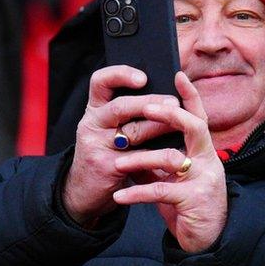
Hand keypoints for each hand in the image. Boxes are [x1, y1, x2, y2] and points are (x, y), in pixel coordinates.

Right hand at [63, 66, 179, 226]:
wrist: (84, 190)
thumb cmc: (107, 152)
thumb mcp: (111, 128)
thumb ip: (131, 112)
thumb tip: (169, 95)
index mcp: (95, 108)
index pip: (101, 81)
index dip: (121, 74)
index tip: (143, 77)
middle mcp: (92, 123)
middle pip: (121, 106)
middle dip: (150, 102)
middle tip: (174, 102)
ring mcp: (96, 145)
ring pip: (132, 132)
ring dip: (159, 127)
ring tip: (180, 126)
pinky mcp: (106, 166)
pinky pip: (137, 157)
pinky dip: (157, 155)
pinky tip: (173, 154)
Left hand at [111, 73, 227, 252]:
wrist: (207, 241)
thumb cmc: (187, 206)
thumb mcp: (173, 178)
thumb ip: (158, 159)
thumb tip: (134, 140)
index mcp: (204, 152)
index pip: (199, 117)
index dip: (190, 95)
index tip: (177, 74)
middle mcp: (208, 161)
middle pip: (194, 126)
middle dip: (169, 114)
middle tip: (147, 109)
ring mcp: (204, 179)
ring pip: (172, 159)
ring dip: (141, 159)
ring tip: (117, 164)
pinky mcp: (194, 201)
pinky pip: (160, 191)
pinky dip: (136, 192)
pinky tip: (119, 196)